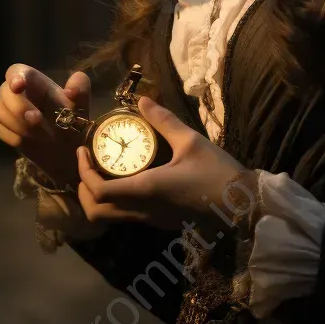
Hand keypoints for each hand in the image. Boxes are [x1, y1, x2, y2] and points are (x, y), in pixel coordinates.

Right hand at [0, 64, 90, 188]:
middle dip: (18, 106)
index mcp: (36, 83)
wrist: (67, 149)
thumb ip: (80, 89)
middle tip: (36, 119)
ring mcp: (9, 112)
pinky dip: (14, 136)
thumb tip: (70, 91)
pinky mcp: (5, 129)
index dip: (15, 76)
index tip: (18, 86)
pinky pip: (0, 129)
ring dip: (17, 123)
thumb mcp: (81, 103)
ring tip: (39, 134)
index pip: (16, 71)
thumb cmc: (73, 120)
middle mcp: (19, 94)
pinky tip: (30, 141)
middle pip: (3, 90)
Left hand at [75, 96, 255, 230]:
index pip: (99, 190)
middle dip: (83, 191)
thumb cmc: (216, 172)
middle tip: (88, 164)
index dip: (83, 172)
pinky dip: (114, 202)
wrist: (242, 206)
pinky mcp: (160, 223)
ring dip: (97, 198)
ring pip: (110, 218)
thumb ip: (163, 120)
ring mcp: (150, 221)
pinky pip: (125, 217)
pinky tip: (126, 180)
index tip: (82, 150)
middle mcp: (142, 211)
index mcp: (145, 190)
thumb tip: (141, 100)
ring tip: (104, 170)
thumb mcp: (191, 141)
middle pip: (96, 213)